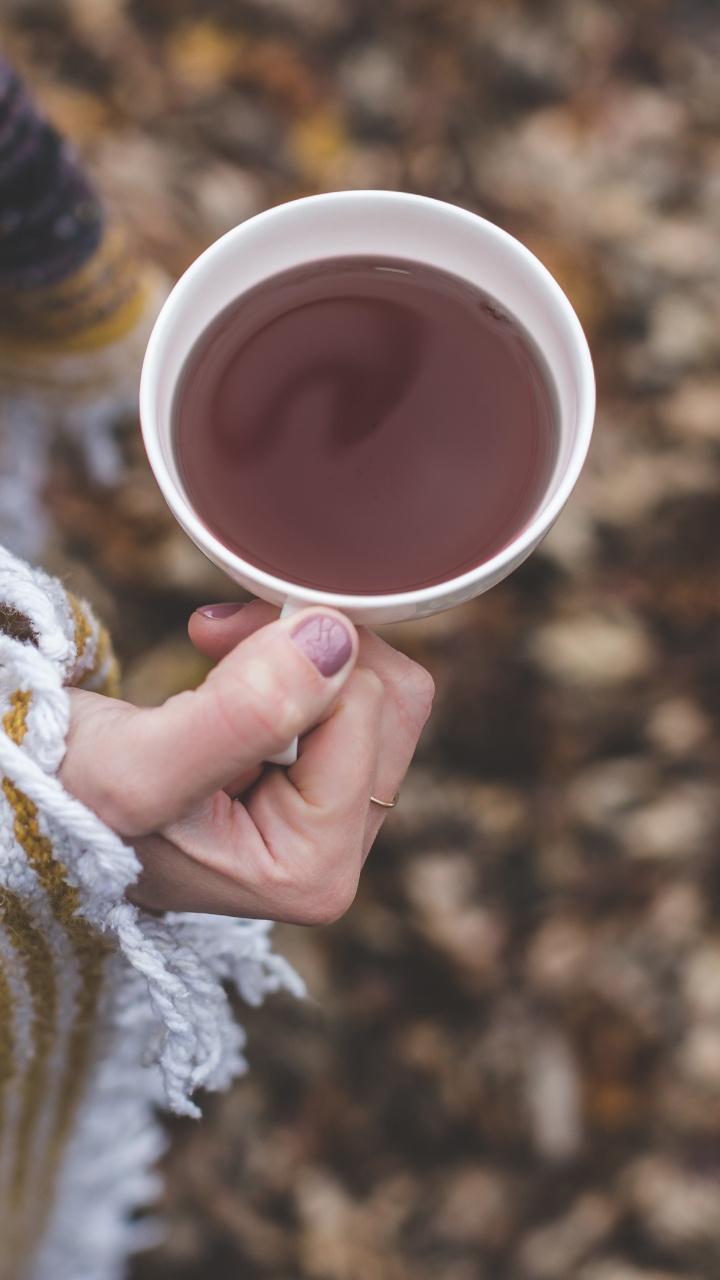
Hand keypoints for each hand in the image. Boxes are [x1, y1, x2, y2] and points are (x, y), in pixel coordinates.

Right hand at [59, 602, 433, 922]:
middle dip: (307, 645)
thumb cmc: (68, 801)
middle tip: (217, 637)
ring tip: (218, 653)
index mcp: (312, 873)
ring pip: (381, 691)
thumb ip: (239, 714)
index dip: (293, 652)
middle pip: (391, 702)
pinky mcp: (318, 788)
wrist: (31, 804)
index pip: (363, 710)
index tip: (211, 641)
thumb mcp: (138, 768)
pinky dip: (297, 657)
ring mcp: (332, 823)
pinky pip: (354, 693)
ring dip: (300, 648)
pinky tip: (230, 666)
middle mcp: (338, 857)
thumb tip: (337, 639)